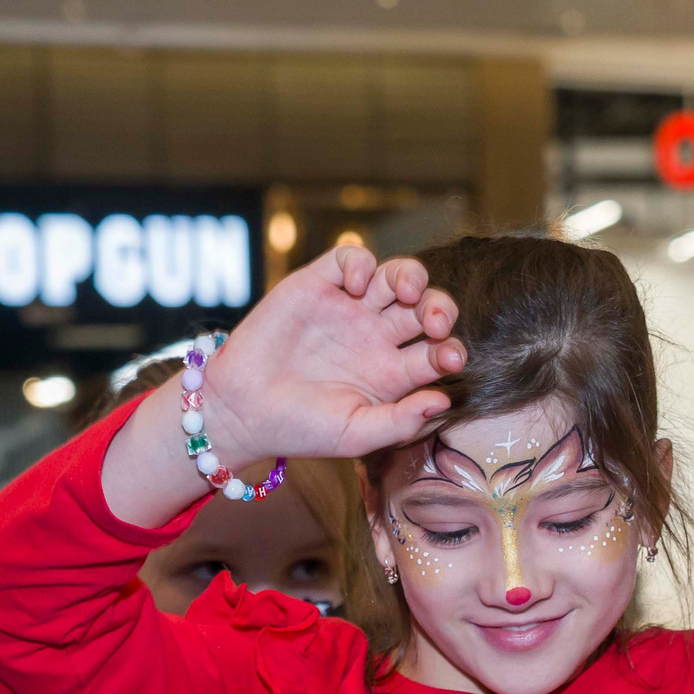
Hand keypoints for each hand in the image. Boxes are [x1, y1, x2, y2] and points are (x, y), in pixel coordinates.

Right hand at [196, 248, 465, 465]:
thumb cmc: (299, 430)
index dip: (451, 349)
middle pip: (425, 308)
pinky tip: (356, 286)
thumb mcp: (356, 435)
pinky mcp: (317, 285)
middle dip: (439, 309)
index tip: (450, 358)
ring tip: (406, 292)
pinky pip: (351, 259)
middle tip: (434, 323)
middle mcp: (376, 337)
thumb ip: (402, 422)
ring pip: (396, 277)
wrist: (242, 411)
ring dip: (412, 277)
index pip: (437, 351)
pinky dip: (361, 263)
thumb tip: (444, 401)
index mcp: (392, 373)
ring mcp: (349, 309)